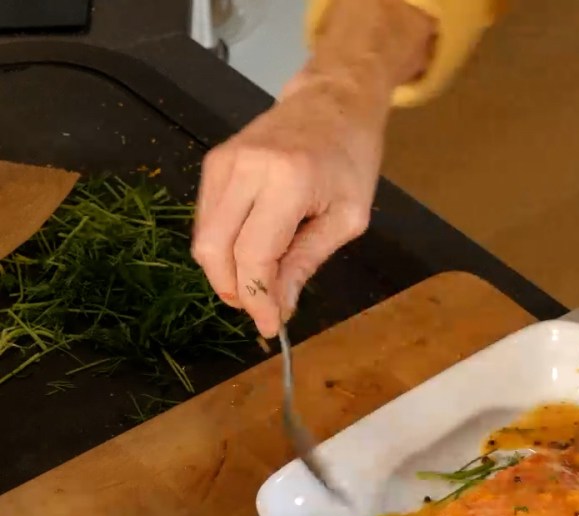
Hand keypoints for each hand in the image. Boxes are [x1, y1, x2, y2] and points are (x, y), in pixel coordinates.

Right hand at [191, 71, 385, 336]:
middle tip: (262, 309)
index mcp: (286, 181)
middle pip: (215, 250)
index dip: (257, 298)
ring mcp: (222, 162)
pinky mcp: (213, 163)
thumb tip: (278, 305)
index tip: (270, 327)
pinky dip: (223, 248)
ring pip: (204, 238)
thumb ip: (307, 261)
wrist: (333, 103)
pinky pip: (206, 220)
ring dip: (225, 273)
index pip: (254, 256)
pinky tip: (251, 256)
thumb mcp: (346, 219)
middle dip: (235, 291)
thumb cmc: (350, 160)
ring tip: (260, 285)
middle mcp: (245, 168)